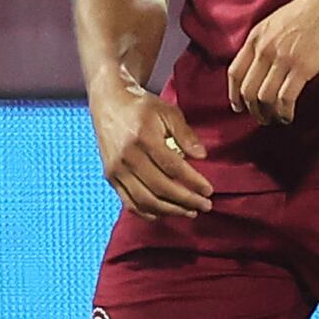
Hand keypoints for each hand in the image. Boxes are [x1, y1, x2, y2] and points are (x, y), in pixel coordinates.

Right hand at [92, 80, 215, 222]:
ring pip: (143, 199)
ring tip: (190, 212)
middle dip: (185, 200)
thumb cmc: (143, 107)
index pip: (172, 167)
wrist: (109, 104)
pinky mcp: (109, 177)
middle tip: (206, 205)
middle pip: (159, 187)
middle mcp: (126, 157)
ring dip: (169, 210)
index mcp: (143, 139)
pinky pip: (128, 201)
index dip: (192, 181)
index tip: (209, 190)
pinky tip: (163, 214)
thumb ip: (185, 134)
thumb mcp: (168, 112)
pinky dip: (146, 212)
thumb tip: (202, 156)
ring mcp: (115, 170)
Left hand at [223, 0, 318, 123]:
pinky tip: (289, 116)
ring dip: (267, 114)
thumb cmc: (310, 9)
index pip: (235, 73)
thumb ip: (264, 42)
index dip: (234, 94)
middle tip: (260, 117)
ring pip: (264, 98)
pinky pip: (285, 98)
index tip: (239, 106)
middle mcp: (264, 50)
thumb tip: (261, 64)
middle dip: (252, 109)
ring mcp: (282, 60)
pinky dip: (284, 112)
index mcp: (255, 38)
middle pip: (248, 90)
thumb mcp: (275, 22)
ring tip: (275, 120)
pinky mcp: (302, 68)